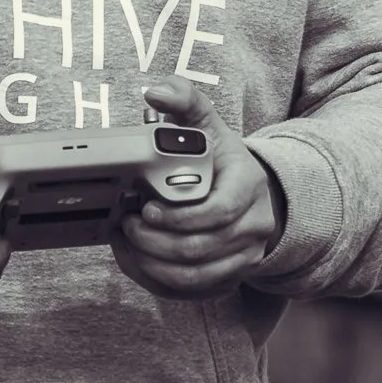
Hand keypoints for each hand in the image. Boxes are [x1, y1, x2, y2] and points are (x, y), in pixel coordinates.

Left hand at [112, 80, 285, 298]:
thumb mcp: (208, 125)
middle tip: (127, 224)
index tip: (146, 208)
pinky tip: (137, 261)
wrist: (252, 194)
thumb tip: (156, 91)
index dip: (179, 216)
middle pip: (200, 248)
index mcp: (249, 187)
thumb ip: (184, 101)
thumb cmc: (222, 160)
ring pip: (195, 276)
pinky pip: (192, 291)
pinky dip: (159, 281)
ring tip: (128, 242)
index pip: (219, 211)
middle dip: (155, 241)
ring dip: (153, 264)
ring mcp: (244, 257)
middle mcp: (254, 227)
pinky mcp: (229, 278)